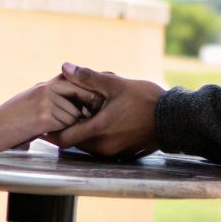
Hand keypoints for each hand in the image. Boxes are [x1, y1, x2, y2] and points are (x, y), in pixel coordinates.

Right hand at [0, 75, 102, 155]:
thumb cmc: (7, 121)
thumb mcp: (28, 101)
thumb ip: (46, 100)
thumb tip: (67, 106)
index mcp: (42, 85)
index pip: (73, 80)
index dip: (84, 92)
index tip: (88, 104)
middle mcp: (46, 89)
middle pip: (79, 94)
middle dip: (84, 107)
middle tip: (84, 117)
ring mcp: (45, 102)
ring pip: (74, 113)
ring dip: (69, 125)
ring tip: (55, 130)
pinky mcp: (43, 117)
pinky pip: (66, 124)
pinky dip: (62, 132)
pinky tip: (50, 134)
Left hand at [42, 62, 163, 158]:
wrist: (175, 119)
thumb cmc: (146, 100)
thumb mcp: (115, 83)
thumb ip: (87, 77)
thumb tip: (65, 67)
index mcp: (99, 130)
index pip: (64, 140)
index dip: (51, 133)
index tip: (45, 123)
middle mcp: (104, 147)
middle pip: (74, 143)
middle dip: (68, 128)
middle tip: (66, 112)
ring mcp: (114, 153)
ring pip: (87, 145)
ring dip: (83, 131)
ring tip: (85, 112)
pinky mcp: (123, 154)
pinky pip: (101, 147)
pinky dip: (96, 136)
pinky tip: (102, 119)